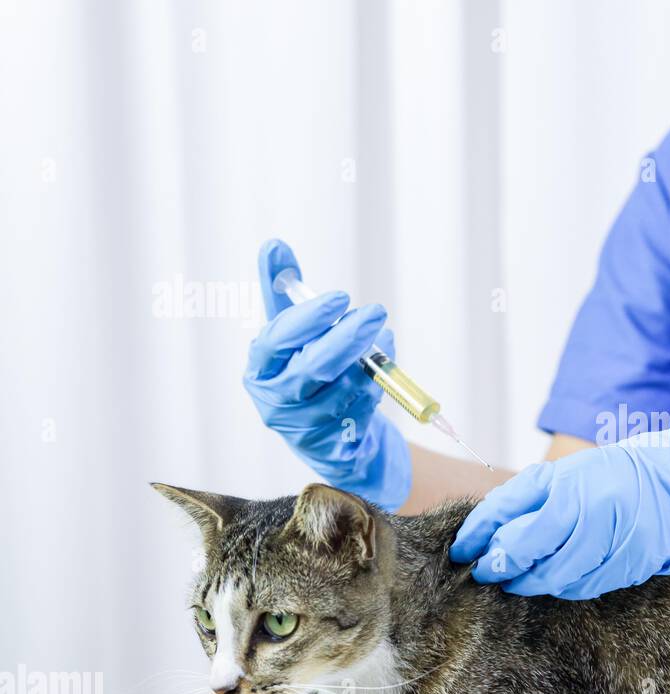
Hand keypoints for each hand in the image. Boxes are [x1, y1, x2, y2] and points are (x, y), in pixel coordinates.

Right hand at [244, 239, 410, 510]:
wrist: (328, 434)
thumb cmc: (305, 369)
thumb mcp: (292, 331)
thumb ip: (281, 289)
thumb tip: (273, 245)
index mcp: (260, 369)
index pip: (277, 340)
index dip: (309, 318)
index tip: (341, 297)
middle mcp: (275, 401)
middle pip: (312, 368)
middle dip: (348, 337)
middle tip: (376, 311)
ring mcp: (305, 427)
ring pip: (342, 390)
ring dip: (369, 360)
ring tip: (382, 336)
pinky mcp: (334, 446)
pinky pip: (361, 410)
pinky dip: (376, 384)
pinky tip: (384, 368)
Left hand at [450, 404, 669, 599]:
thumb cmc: (617, 471)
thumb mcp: (566, 471)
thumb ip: (524, 498)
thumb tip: (481, 532)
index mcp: (572, 489)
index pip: (514, 527)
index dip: (484, 544)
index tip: (463, 552)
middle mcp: (594, 518)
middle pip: (533, 560)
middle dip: (505, 569)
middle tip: (488, 571)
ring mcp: (616, 546)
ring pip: (559, 580)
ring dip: (532, 582)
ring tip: (517, 578)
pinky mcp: (632, 567)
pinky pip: (587, 587)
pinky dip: (565, 586)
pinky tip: (554, 579)